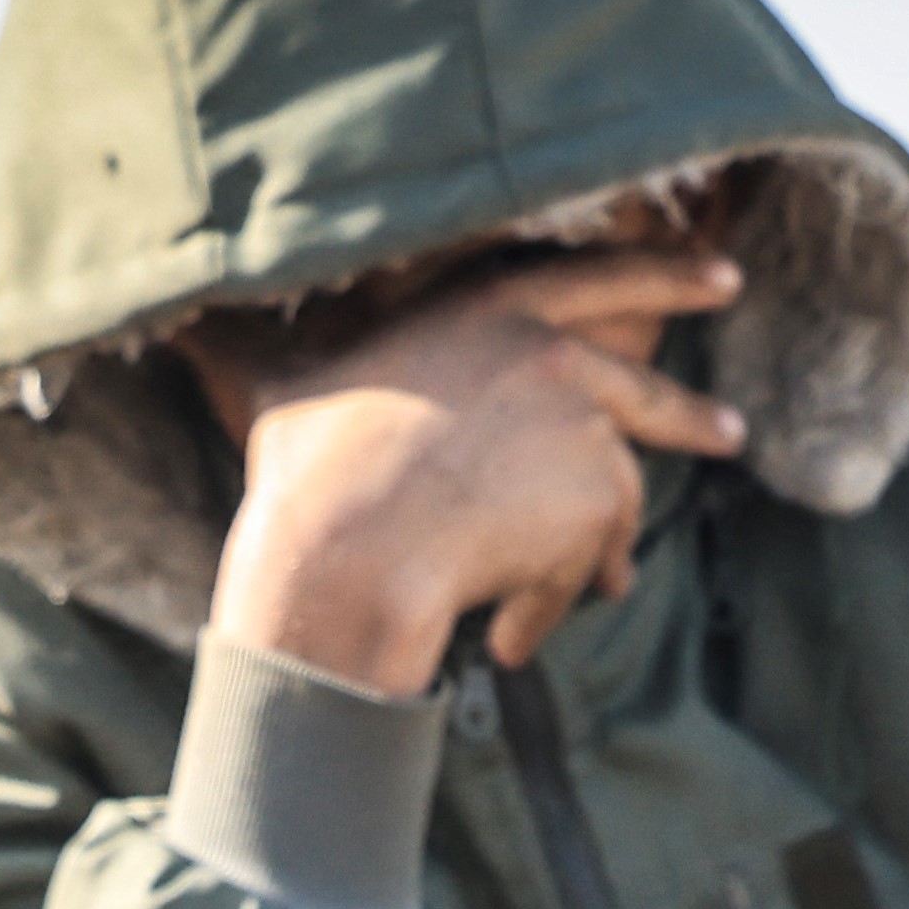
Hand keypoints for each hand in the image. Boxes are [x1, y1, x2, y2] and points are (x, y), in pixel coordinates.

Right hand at [198, 241, 752, 689]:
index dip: (666, 273)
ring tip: (598, 588)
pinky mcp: (600, 499)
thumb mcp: (282, 386)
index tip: (724, 277)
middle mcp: (554, 353)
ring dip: (598, 550)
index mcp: (491, 307)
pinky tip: (512, 636)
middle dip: (691, 416)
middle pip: (644, 385)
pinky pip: (592, 564)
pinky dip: (555, 601)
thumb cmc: (304, 469)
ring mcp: (585, 426)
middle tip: (732, 434)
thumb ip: (262, 350)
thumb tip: (176, 321)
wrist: (344, 545)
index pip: (600, 275)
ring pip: (613, 495)